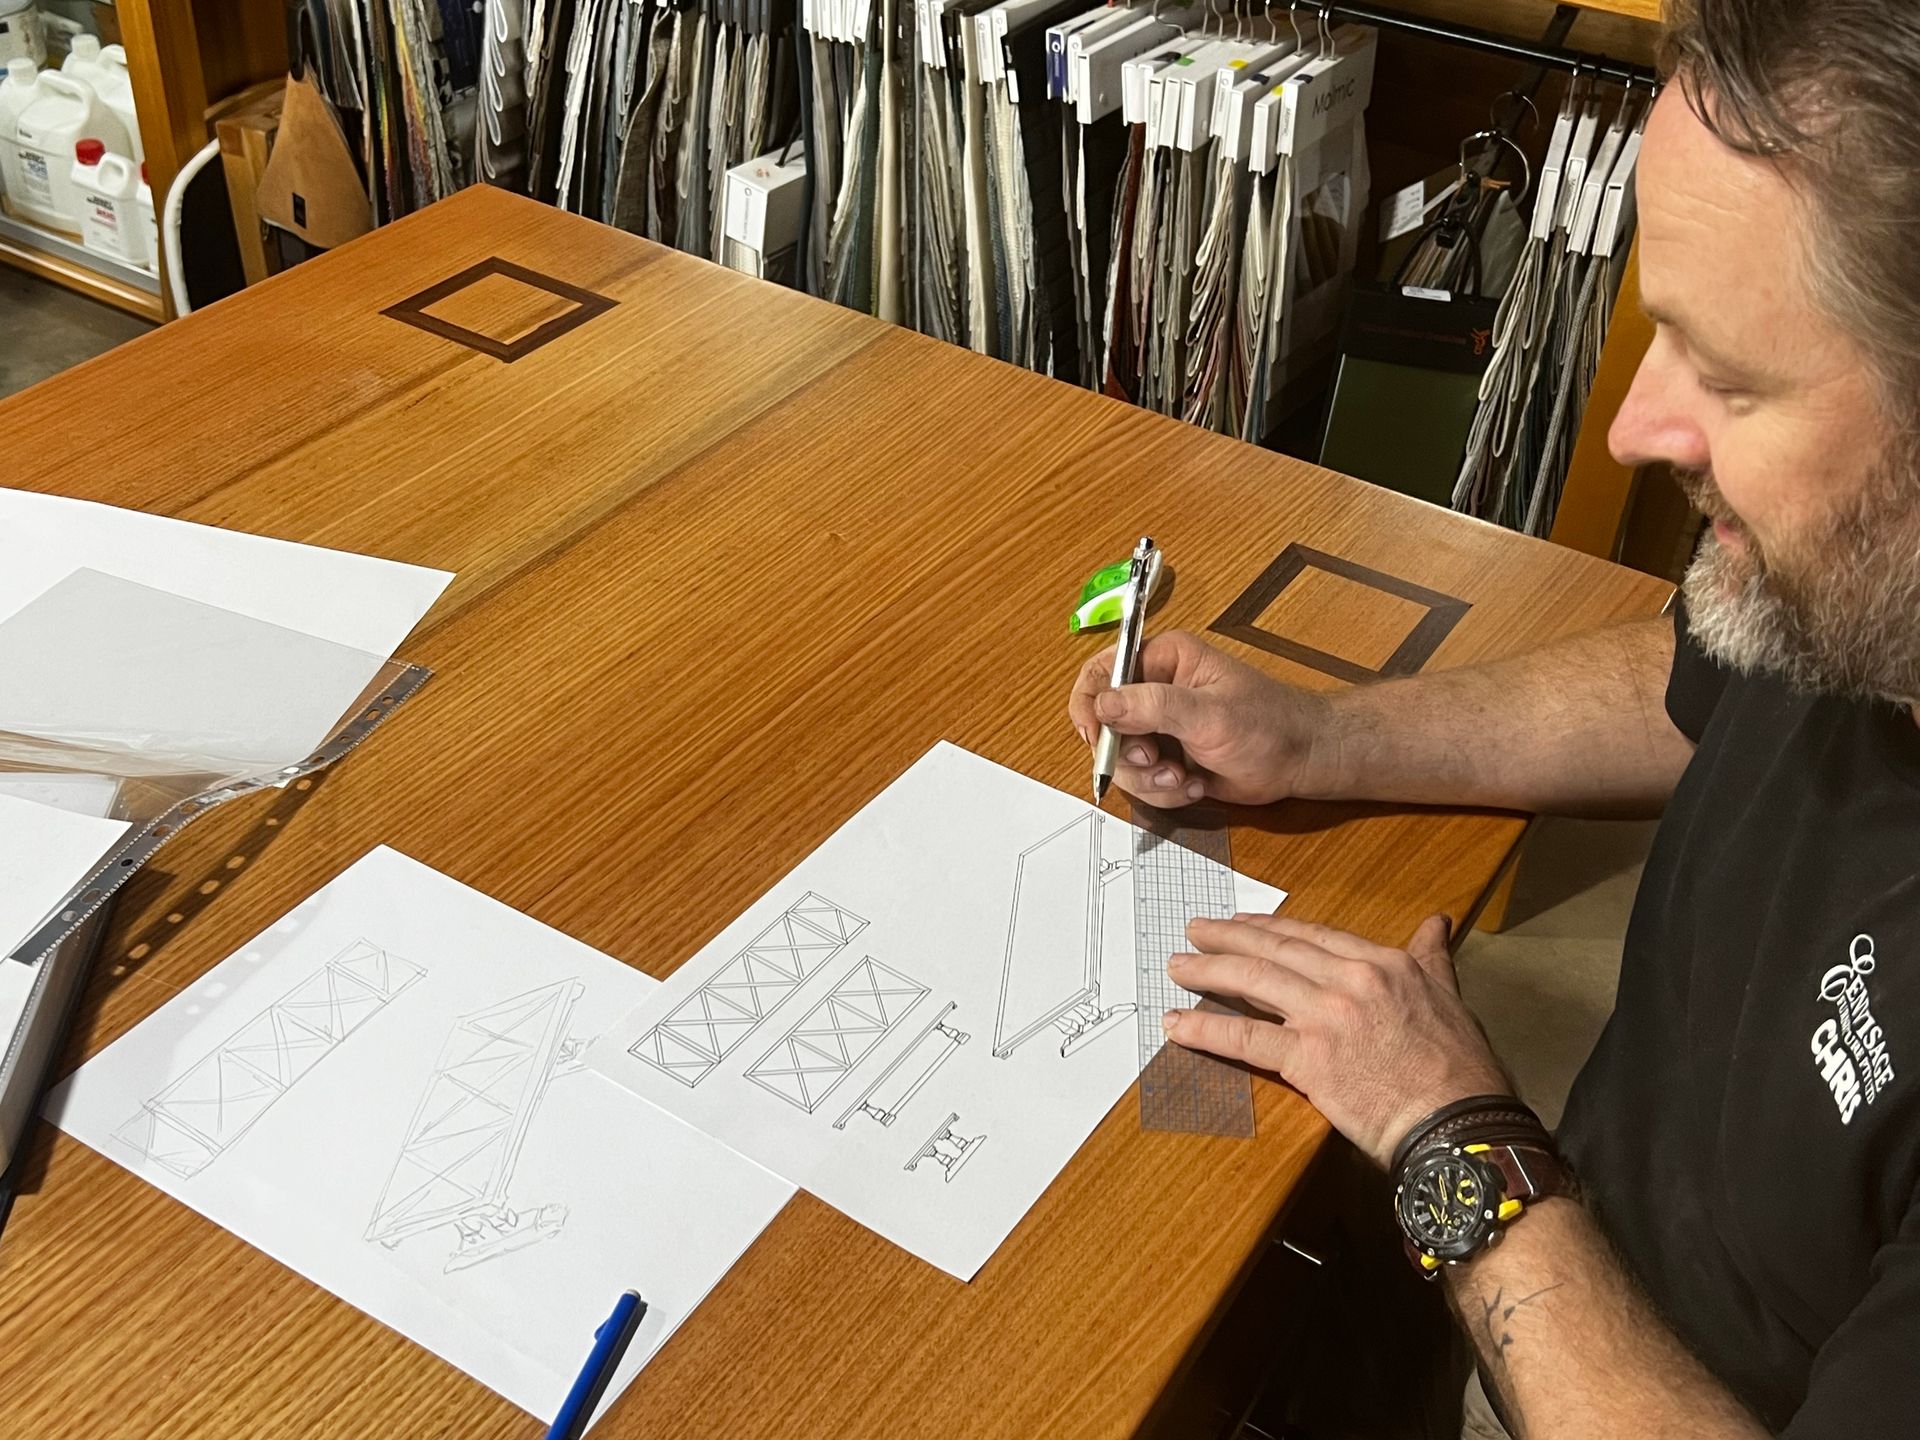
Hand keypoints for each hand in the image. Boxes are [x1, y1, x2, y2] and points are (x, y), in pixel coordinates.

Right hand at [1068, 631, 1332, 806]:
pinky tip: (1194, 786)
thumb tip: (1104, 705)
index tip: (1098, 736)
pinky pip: (1140, 781)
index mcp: (1163, 659)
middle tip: (1158, 763)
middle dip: (1127, 754)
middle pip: (1103, 724)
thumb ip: (1154, 706)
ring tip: (1183, 780)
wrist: (1299, 759)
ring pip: (1119, 760)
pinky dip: (1162, 792)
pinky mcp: (1165, 758)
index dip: (1090, 705)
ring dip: (1148, 780)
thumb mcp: (1210, 714)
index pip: (1101, 673)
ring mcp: (1158, 727)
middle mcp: (1153, 690)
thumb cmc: (1268, 725)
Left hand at [1162, 913, 1511, 1167]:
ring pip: (1251, 982)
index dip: (1269, 928)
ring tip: (1175, 966)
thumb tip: (1436, 923)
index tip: (1241, 922)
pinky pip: (1244, 1038)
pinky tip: (1177, 1025)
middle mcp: (1350, 979)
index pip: (1312, 934)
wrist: (1461, 1122)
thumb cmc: (1462, 1070)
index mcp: (1383, 962)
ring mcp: (1325, 1016)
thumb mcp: (1450, 998)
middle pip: (1274, 950)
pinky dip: (1205, 1028)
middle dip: (1227, 938)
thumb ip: (1431, 958)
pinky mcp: (1307, 1058)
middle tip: (1194, 930)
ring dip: (1206, 971)